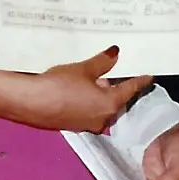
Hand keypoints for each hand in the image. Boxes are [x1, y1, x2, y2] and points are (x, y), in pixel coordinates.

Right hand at [0, 46, 152, 133]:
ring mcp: (87, 125)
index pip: (131, 90)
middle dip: (115, 86)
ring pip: (101, 107)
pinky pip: (87, 111)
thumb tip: (115, 54)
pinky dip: (88, 100)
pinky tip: (78, 89)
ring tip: (92, 76)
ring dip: (100, 94)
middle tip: (113, 70)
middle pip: (116, 100)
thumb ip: (102, 62)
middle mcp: (102, 119)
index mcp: (110, 105)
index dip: (140, 80)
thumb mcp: (83, 69)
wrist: (29, 102)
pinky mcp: (72, 125)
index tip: (149, 75)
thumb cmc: (59, 85)